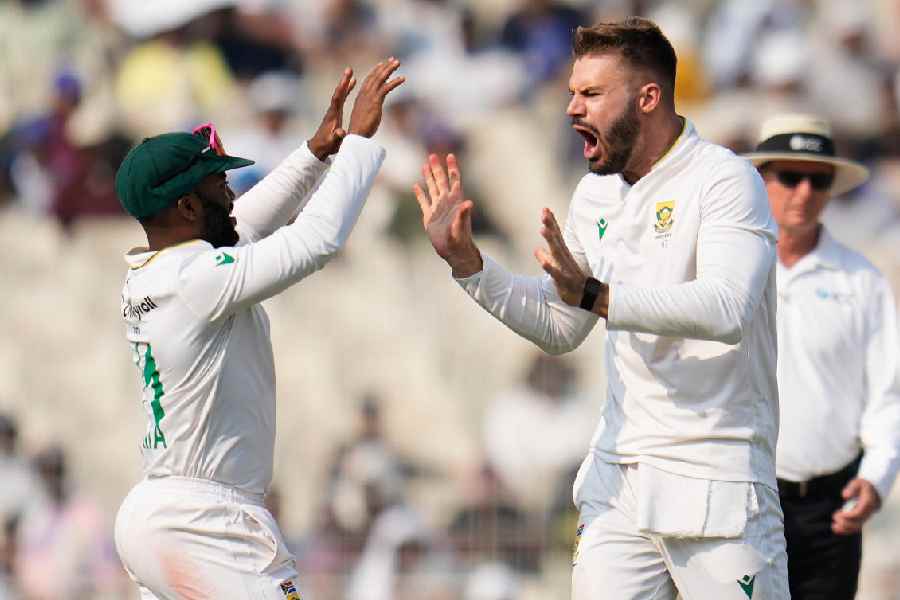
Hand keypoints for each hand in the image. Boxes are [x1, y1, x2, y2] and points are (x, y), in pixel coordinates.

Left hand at [307, 68, 355, 160]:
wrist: (319, 147)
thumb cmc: (326, 145)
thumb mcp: (333, 142)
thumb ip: (337, 136)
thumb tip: (341, 132)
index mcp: (333, 116)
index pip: (337, 99)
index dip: (342, 89)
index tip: (347, 80)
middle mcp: (332, 110)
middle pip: (338, 93)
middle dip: (344, 81)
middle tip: (349, 70)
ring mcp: (334, 110)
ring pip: (340, 94)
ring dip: (345, 83)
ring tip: (351, 73)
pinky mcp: (336, 112)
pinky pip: (342, 98)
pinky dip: (347, 90)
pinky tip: (352, 84)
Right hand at [347, 57, 404, 137]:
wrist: (356, 135)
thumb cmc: (360, 130)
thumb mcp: (365, 117)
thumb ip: (370, 110)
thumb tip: (374, 112)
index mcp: (360, 97)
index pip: (368, 80)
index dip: (375, 72)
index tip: (382, 65)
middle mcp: (364, 94)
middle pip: (375, 76)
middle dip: (384, 67)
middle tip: (393, 60)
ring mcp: (369, 96)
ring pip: (380, 78)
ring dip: (390, 69)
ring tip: (398, 62)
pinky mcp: (375, 101)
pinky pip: (386, 87)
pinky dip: (395, 82)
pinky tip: (403, 78)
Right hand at [414, 153, 481, 276]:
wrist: (454, 251)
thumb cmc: (460, 240)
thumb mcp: (461, 227)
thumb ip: (464, 214)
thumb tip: (469, 202)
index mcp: (455, 201)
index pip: (454, 180)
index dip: (452, 168)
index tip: (450, 155)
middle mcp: (446, 202)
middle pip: (441, 181)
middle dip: (437, 168)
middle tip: (432, 155)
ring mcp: (438, 209)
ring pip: (432, 189)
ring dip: (428, 177)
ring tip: (424, 165)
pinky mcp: (429, 217)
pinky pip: (423, 202)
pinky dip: (420, 194)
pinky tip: (415, 186)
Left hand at [535, 208, 606, 314]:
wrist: (588, 297)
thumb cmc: (571, 282)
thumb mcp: (557, 269)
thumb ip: (547, 258)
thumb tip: (536, 249)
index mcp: (564, 255)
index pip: (557, 236)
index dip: (551, 223)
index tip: (545, 209)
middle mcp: (566, 259)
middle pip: (557, 240)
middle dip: (551, 226)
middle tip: (544, 213)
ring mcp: (566, 269)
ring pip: (558, 253)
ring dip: (551, 241)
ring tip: (543, 229)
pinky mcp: (565, 281)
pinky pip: (557, 274)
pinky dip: (550, 267)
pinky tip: (542, 260)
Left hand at [832, 478, 880, 534]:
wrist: (874, 490)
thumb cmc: (863, 486)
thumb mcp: (857, 482)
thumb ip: (852, 488)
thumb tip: (845, 495)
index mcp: (869, 502)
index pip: (859, 512)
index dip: (849, 515)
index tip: (839, 514)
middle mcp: (869, 512)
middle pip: (859, 521)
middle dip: (846, 522)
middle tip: (834, 517)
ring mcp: (866, 516)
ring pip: (857, 526)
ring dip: (845, 528)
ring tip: (834, 527)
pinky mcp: (862, 519)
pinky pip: (856, 527)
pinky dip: (847, 529)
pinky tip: (837, 529)